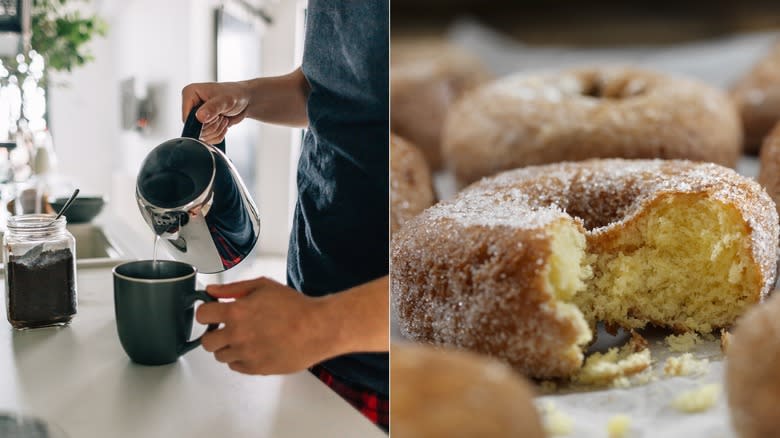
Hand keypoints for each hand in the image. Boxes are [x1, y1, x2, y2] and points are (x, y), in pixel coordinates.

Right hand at [181, 81, 250, 143]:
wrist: (244, 100)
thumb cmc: (235, 94)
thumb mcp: (225, 100)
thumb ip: (213, 108)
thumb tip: (200, 117)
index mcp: (190, 94)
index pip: (187, 118)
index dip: (201, 122)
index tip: (215, 115)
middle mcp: (190, 105)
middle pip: (195, 129)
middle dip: (212, 126)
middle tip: (222, 116)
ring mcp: (196, 117)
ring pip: (202, 135)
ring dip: (216, 130)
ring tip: (223, 118)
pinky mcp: (203, 126)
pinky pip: (208, 139)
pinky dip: (218, 135)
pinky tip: (223, 124)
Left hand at [195, 277, 334, 374]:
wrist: (317, 328)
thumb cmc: (295, 306)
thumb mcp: (263, 286)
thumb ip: (233, 288)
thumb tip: (212, 291)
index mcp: (236, 312)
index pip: (202, 316)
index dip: (206, 313)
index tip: (213, 313)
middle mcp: (237, 335)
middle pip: (206, 342)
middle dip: (214, 333)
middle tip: (227, 328)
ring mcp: (246, 354)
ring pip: (220, 356)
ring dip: (227, 346)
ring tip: (245, 338)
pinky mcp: (256, 368)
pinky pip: (236, 366)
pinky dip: (240, 358)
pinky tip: (254, 348)